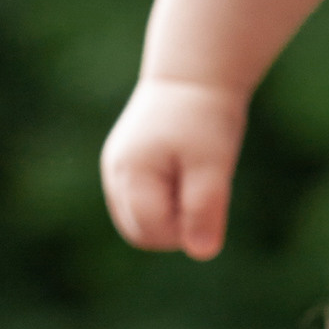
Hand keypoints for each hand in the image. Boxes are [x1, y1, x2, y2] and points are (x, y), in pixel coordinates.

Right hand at [101, 78, 247, 258]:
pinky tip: (186, 175)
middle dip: (176, 227)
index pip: (152, 233)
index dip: (186, 229)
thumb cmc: (205, 118)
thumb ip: (205, 208)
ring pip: (141, 221)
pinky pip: (144, 203)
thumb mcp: (213, 164)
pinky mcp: (126, 167)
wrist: (195, 75)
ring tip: (195, 179)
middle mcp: (115, 175)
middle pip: (141, 233)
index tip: (210, 197)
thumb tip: (202, 253)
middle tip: (204, 190)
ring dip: (173, 214)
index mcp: (131, 173)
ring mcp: (116, 171)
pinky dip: (168, 200)